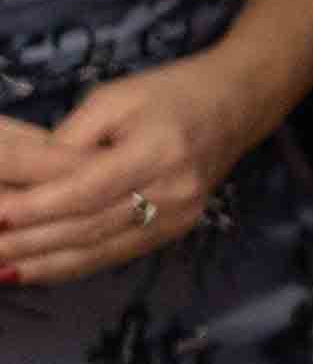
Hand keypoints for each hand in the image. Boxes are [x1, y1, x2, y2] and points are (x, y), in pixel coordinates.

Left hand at [0, 64, 251, 285]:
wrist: (237, 105)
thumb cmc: (169, 92)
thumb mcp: (112, 99)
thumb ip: (67, 139)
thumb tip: (18, 180)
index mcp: (159, 150)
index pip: (88, 187)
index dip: (38, 205)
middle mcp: (174, 191)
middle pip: (89, 225)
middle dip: (29, 240)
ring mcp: (179, 216)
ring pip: (99, 249)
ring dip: (42, 263)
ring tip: (0, 268)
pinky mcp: (175, 230)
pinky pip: (114, 255)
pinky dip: (69, 266)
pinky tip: (33, 271)